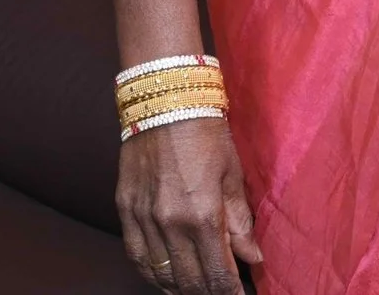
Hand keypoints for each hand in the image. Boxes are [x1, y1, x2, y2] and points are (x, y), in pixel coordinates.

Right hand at [116, 117, 260, 292]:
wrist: (165, 102)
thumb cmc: (206, 134)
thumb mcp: (233, 176)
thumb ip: (240, 222)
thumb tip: (253, 257)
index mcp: (202, 215)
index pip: (217, 272)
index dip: (230, 291)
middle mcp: (169, 223)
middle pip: (189, 279)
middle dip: (209, 292)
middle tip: (223, 292)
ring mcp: (143, 219)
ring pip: (160, 274)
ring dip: (181, 288)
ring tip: (198, 290)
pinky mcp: (125, 210)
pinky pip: (136, 256)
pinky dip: (151, 274)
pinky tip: (165, 279)